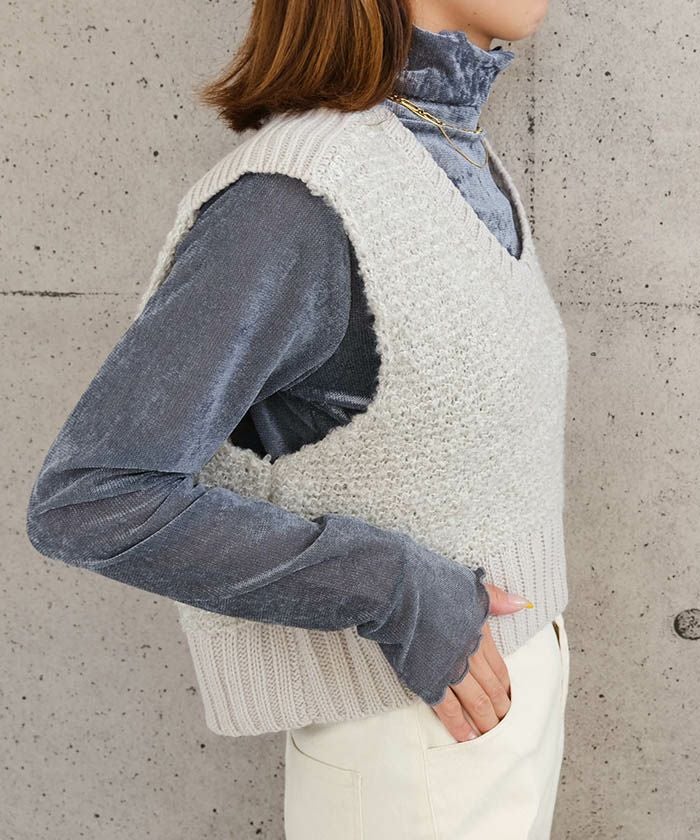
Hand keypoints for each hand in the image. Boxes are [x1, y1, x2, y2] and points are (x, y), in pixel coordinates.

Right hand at [429, 582, 532, 742]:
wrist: (398, 592)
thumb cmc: (429, 583)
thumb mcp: (468, 586)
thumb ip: (496, 599)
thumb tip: (524, 603)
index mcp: (479, 633)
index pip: (499, 668)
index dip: (505, 686)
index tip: (510, 700)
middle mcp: (469, 655)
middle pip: (491, 689)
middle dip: (500, 710)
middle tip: (506, 726)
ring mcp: (450, 670)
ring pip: (475, 703)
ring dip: (485, 722)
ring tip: (491, 737)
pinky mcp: (428, 680)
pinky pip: (448, 709)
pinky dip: (459, 725)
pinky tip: (467, 737)